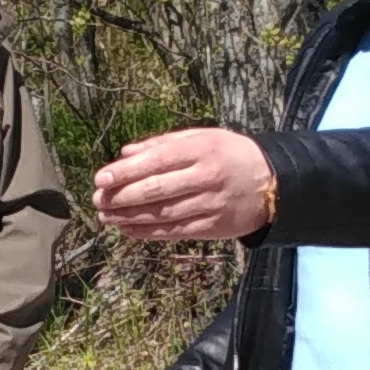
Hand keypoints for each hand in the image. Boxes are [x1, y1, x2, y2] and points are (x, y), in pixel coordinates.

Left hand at [94, 128, 274, 241]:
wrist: (272, 184)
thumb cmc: (229, 155)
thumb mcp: (202, 138)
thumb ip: (163, 144)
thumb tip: (125, 153)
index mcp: (202, 149)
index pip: (157, 161)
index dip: (126, 172)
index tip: (101, 178)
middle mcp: (207, 177)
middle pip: (157, 189)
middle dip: (122, 196)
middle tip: (97, 199)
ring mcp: (211, 204)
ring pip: (163, 214)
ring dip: (129, 217)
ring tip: (105, 216)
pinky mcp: (213, 228)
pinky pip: (175, 232)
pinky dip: (148, 232)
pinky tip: (127, 229)